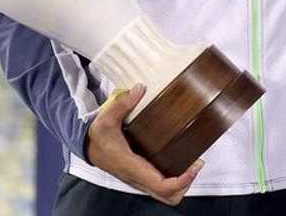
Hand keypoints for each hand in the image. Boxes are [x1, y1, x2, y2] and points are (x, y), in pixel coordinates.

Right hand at [86, 84, 203, 204]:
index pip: (159, 185)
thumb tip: (139, 89)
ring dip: (182, 184)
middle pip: (167, 196)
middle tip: (196, 164)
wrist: (90, 147)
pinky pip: (162, 187)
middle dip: (185, 184)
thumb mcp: (106, 118)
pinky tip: (182, 162)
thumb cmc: (99, 135)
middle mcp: (138, 178)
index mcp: (131, 166)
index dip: (181, 180)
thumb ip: (122, 104)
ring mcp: (140, 180)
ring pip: (166, 195)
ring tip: (192, 163)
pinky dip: (176, 181)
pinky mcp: (143, 177)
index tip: (194, 166)